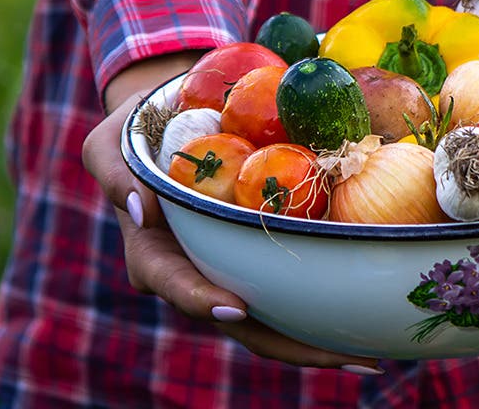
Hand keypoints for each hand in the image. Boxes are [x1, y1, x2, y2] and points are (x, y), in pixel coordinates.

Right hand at [82, 53, 383, 373]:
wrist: (170, 123)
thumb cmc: (134, 133)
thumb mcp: (109, 144)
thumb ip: (116, 174)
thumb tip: (141, 209)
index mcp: (154, 257)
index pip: (176, 286)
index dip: (202, 301)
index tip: (235, 307)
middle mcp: (196, 274)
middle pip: (241, 323)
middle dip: (291, 345)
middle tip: (344, 357)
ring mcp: (230, 271)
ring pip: (273, 318)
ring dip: (319, 340)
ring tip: (369, 355)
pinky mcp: (258, 257)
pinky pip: (291, 286)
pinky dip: (325, 300)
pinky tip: (367, 313)